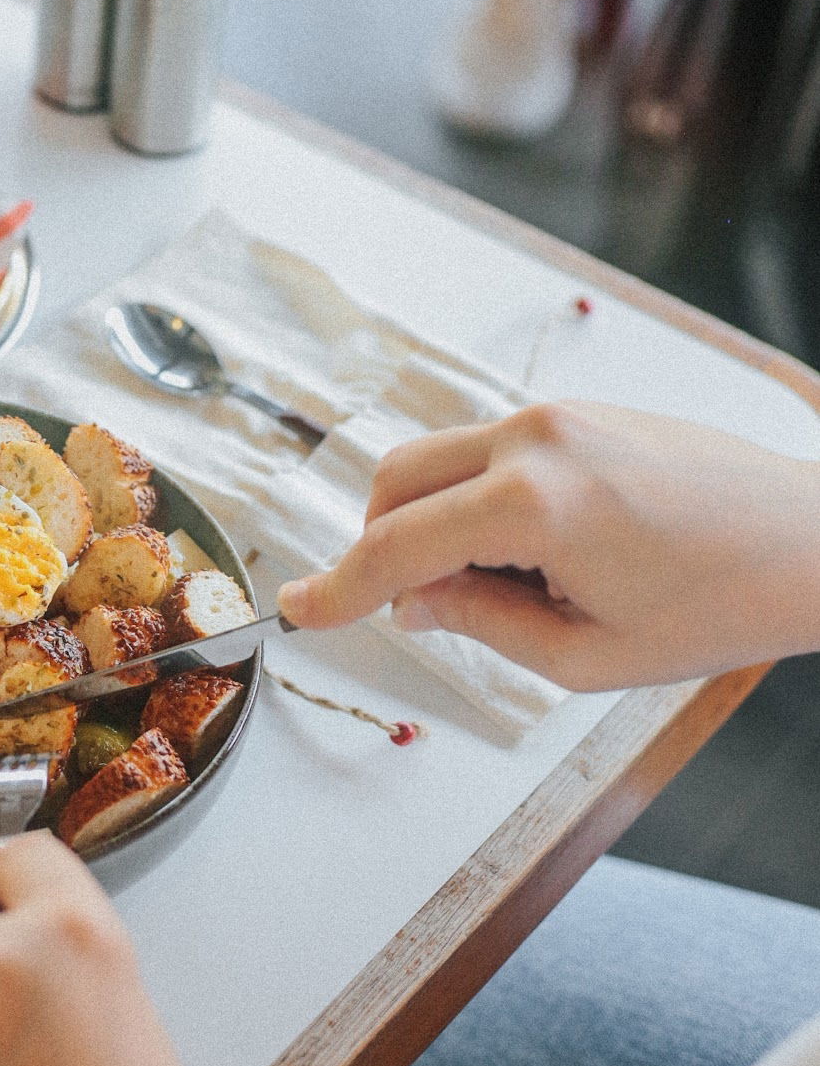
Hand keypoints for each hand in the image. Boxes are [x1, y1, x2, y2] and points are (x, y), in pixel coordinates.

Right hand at [278, 401, 819, 690]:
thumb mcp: (586, 653)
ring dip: (431, 520)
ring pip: (438, 457)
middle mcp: (533, 438)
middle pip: (396, 478)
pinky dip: (476, 498)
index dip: (338, 588)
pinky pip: (489, 449)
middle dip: (379, 544)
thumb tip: (411, 601)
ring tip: (506, 588)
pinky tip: (537, 553)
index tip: (298, 612)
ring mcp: (557, 415)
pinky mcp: (579, 411)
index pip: (396, 546)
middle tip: (410, 610)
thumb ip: (479, 624)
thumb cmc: (719, 606)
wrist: (813, 542)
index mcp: (532, 504)